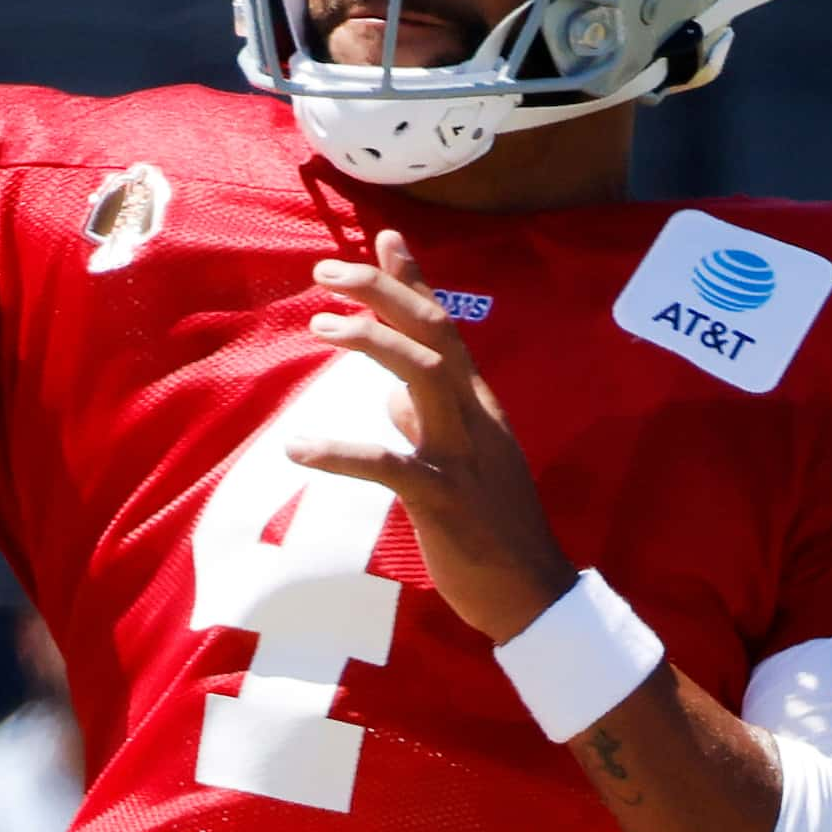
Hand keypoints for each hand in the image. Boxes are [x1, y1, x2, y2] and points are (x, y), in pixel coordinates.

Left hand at [287, 229, 578, 644]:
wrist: (533, 593)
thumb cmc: (491, 524)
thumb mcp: (464, 456)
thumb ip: (428, 417)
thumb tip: (389, 389)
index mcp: (477, 403)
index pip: (445, 325)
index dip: (414, 280)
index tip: (382, 237)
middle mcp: (474, 415)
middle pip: (434, 331)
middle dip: (383, 292)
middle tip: (326, 273)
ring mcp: (462, 455)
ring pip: (424, 376)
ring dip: (371, 342)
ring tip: (320, 324)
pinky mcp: (443, 499)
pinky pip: (389, 466)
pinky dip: (342, 452)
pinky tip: (298, 448)